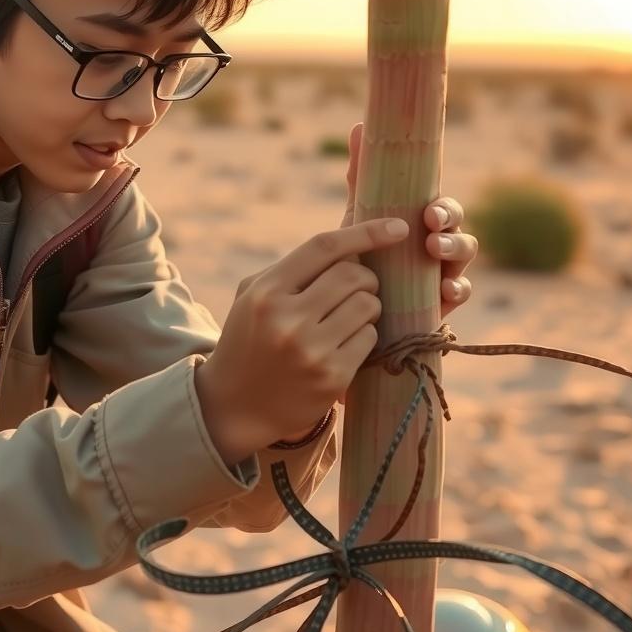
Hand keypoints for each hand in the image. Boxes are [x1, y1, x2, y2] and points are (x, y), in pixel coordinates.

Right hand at [195, 217, 409, 463]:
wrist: (234, 405)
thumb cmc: (249, 338)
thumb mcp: (253, 295)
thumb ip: (293, 269)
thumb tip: (352, 247)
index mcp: (266, 291)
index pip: (325, 247)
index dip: (366, 232)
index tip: (398, 226)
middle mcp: (287, 319)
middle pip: (354, 276)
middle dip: (365, 279)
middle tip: (356, 289)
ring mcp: (311, 351)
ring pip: (368, 306)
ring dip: (367, 307)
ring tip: (346, 318)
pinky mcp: (332, 378)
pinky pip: (370, 339)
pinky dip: (364, 336)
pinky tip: (343, 344)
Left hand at [342, 122, 476, 319]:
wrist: (347, 304)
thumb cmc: (360, 255)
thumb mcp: (359, 216)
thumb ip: (361, 176)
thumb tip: (359, 125)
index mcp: (424, 223)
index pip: (444, 209)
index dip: (444, 209)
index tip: (429, 213)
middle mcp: (440, 246)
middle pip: (460, 232)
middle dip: (451, 230)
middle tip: (431, 233)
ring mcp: (444, 274)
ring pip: (465, 258)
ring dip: (455, 252)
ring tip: (434, 251)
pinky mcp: (441, 302)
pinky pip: (461, 294)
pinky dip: (458, 290)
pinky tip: (445, 291)